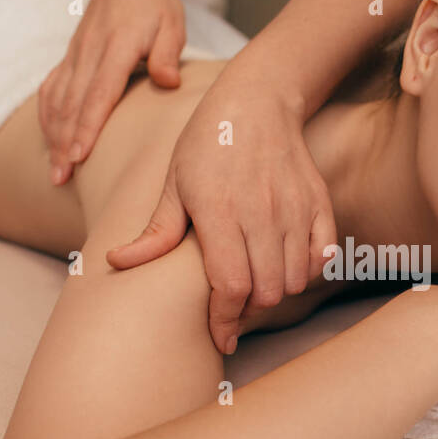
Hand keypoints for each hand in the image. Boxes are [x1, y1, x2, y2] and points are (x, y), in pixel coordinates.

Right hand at [38, 0, 185, 183]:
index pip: (99, 93)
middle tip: (61, 177)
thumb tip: (168, 81)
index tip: (79, 155)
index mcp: (116, 46)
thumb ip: (168, 54)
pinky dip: (47, 115)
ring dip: (53, 136)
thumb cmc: (155, 3)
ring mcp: (76, 53)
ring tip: (55, 171)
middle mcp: (89, 51)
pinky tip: (48, 139)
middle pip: (72, 104)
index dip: (87, 126)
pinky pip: (51, 88)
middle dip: (64, 143)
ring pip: (57, 99)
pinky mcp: (70, 55)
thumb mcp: (173, 23)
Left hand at [106, 69, 337, 355]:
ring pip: (294, 279)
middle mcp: (261, 212)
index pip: (230, 285)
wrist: (257, 101)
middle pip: (265, 291)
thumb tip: (116, 262)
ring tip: (255, 287)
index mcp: (220, 211)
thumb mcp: (173, 184)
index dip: (225, 320)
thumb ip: (155, 232)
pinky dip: (305, 271)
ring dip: (275, 292)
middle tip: (232, 310)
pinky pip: (321, 257)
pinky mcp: (318, 203)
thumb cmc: (207, 143)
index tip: (219, 336)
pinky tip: (284, 265)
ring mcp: (294, 208)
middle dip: (247, 311)